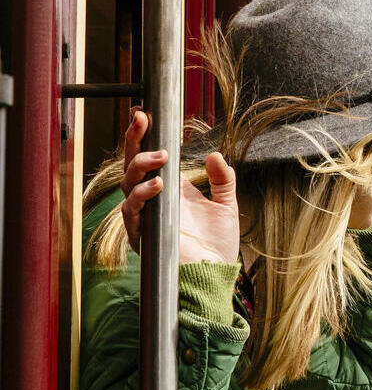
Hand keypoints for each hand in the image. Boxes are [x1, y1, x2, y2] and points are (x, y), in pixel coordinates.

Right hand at [120, 110, 240, 263]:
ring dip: (141, 167)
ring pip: (128, 185)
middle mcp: (153, 201)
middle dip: (135, 141)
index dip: (144, 137)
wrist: (215, 274)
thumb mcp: (226, 205)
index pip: (150, 158)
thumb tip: (215, 155)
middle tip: (142, 120)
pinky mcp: (143, 235)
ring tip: (162, 157)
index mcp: (170, 190)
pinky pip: (133, 211)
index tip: (147, 115)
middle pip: (132, 165)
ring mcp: (145, 217)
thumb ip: (223, 180)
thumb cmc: (217, 244)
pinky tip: (157, 185)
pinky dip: (143, 196)